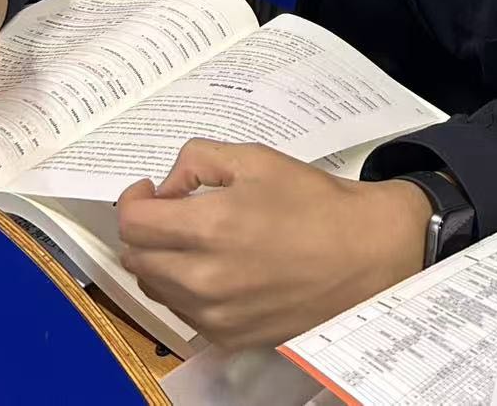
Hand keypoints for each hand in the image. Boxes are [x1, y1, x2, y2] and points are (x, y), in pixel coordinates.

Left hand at [117, 140, 431, 349]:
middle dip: (147, 229)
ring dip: (163, 259)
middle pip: (136, 257)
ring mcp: (214, 315)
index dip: (134, 199)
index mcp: (210, 227)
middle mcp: (204, 278)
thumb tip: (168, 187)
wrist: (363, 254)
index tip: (150, 190)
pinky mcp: (228, 338)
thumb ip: (198, 159)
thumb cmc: (313, 201)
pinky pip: (183, 312)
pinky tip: (218, 267)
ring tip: (198, 239)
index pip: (133, 222)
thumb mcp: (256, 158)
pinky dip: (186, 288)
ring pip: (155, 287)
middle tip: (175, 211)